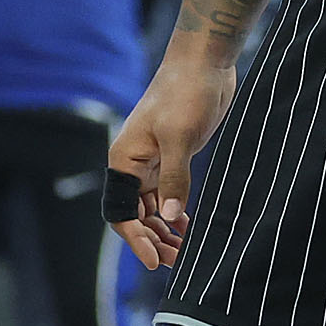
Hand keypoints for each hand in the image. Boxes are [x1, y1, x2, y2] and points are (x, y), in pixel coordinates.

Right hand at [108, 44, 238, 267]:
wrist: (204, 63)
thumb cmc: (185, 93)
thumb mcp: (180, 137)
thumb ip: (175, 178)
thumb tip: (170, 220)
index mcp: (125, 160)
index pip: (121, 212)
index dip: (135, 240)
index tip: (154, 262)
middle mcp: (134, 165)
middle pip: (136, 216)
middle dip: (152, 241)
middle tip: (176, 262)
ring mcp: (154, 163)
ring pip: (152, 209)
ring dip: (165, 232)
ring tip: (184, 253)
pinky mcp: (174, 158)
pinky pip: (168, 196)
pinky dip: (176, 215)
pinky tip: (190, 228)